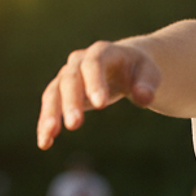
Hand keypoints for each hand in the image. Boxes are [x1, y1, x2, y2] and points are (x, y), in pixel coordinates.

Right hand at [37, 40, 160, 149]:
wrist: (125, 64)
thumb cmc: (139, 70)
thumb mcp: (150, 73)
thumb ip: (147, 85)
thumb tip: (143, 99)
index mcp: (103, 52)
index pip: (95, 64)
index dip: (95, 83)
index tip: (100, 105)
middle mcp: (80, 61)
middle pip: (70, 79)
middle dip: (71, 102)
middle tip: (75, 125)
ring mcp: (67, 75)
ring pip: (53, 92)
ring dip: (50, 114)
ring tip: (50, 135)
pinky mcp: (61, 91)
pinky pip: (50, 106)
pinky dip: (45, 123)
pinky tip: (45, 143)